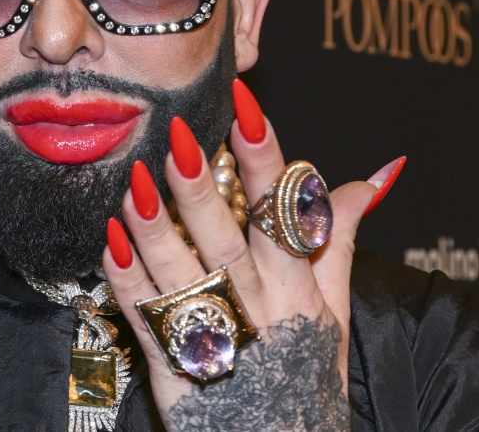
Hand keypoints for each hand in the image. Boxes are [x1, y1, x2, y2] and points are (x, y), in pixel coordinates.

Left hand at [104, 79, 379, 430]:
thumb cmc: (303, 369)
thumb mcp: (332, 307)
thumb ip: (336, 238)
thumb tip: (368, 180)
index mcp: (297, 286)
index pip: (282, 212)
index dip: (263, 159)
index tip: (244, 109)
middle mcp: (257, 307)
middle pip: (226, 241)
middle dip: (200, 189)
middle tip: (177, 141)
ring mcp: (215, 336)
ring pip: (180, 274)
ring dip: (155, 229)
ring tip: (133, 187)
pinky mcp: (176, 364)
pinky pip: (146, 319)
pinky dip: (127, 282)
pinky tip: (111, 244)